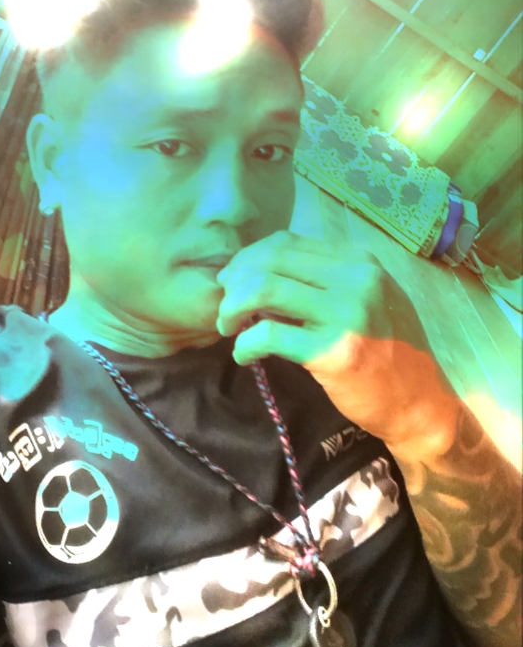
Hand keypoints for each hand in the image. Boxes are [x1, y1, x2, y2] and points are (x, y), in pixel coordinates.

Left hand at [216, 231, 459, 454]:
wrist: (422, 403)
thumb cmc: (388, 352)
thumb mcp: (364, 300)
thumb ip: (321, 281)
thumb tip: (258, 273)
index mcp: (360, 261)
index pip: (286, 242)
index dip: (248, 259)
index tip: (233, 281)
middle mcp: (356, 279)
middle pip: (270, 260)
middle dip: (235, 281)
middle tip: (225, 307)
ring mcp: (348, 314)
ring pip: (264, 289)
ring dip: (233, 307)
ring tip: (228, 327)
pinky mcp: (335, 352)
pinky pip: (270, 335)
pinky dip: (245, 343)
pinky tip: (244, 354)